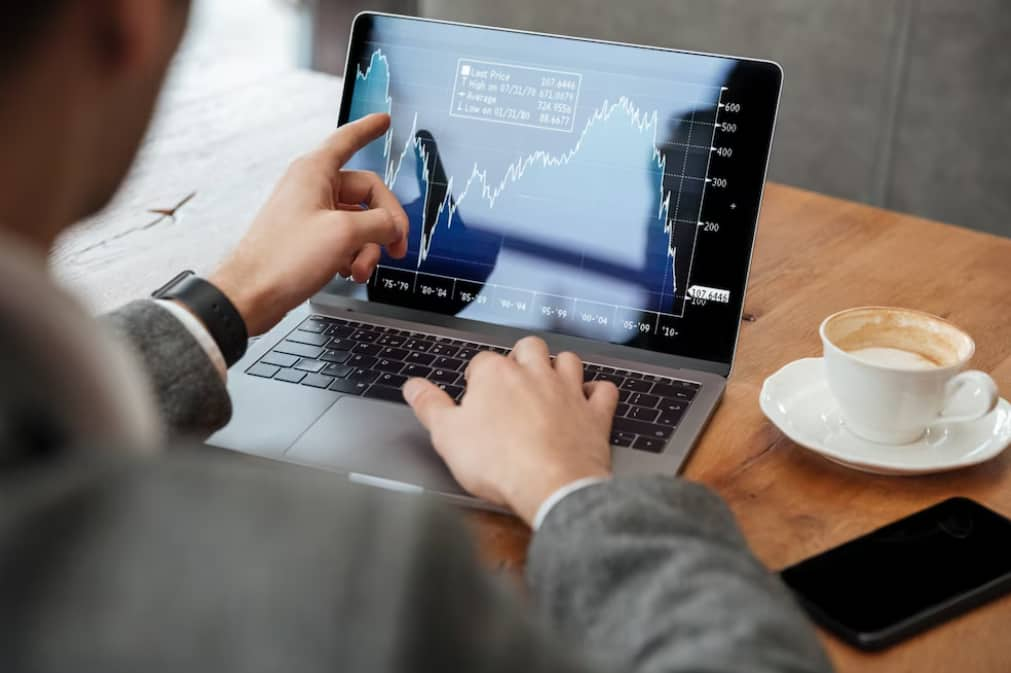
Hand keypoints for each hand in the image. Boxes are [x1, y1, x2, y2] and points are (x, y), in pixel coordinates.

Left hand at [210, 113, 408, 334]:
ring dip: (368, 247)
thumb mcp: (344, 234)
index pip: (348, 140)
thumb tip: (394, 226)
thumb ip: (380, 223)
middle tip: (396, 247)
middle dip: (384, 223)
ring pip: (359, 221)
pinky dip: (354, 255)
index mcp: (315, 172)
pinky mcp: (309, 239)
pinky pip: (345, 239)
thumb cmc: (284, 258)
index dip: (368, 130)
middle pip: (366, 193)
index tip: (382, 121)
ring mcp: (311, 214)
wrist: (252, 294)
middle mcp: (312, 188)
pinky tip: (350, 271)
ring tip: (362, 268)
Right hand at [403, 337, 618, 525]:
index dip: (476, 379)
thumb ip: (430, 406)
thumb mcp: (447, 436)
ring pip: (568, 360)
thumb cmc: (499, 463)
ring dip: (559, 367)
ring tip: (548, 382)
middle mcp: (534, 373)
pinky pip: (604, 390)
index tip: (474, 398)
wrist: (551, 486)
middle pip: (528, 347)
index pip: (482, 362)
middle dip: (520, 358)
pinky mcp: (595, 414)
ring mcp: (568, 391)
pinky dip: (598, 392)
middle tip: (512, 382)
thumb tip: (414, 387)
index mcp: (496, 375)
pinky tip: (590, 399)